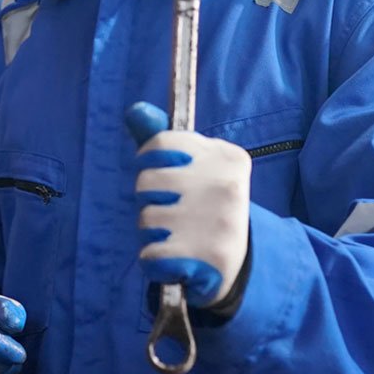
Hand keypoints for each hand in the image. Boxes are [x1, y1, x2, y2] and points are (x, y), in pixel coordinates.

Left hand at [126, 102, 250, 307]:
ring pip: (146, 219)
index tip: (164, 175)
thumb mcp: (192, 166)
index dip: (149, 162)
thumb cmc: (204, 204)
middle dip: (148, 199)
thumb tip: (135, 111)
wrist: (237, 262)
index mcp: (227, 156)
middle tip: (173, 210)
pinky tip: (175, 260)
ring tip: (176, 236)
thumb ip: (160, 141)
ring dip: (151, 232)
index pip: (160, 144)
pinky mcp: (210, 258)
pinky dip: (154, 261)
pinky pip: (150, 254)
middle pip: (147, 181)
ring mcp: (221, 222)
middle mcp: (228, 185)